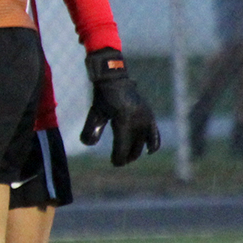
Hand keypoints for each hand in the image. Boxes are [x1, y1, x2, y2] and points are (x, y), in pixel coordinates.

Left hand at [81, 48, 160, 165]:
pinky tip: (150, 151)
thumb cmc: (103, 97)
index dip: (119, 156)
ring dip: (137, 150)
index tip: (114, 163)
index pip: (123, 144)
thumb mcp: (95, 112)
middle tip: (119, 162)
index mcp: (124, 119)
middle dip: (127, 156)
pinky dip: (154, 142)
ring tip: (130, 158)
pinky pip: (154, 132)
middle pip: (134, 145)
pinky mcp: (150, 115)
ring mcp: (146, 117)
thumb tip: (88, 145)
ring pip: (144, 141)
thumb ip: (91, 129)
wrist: (116, 79)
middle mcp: (138, 119)